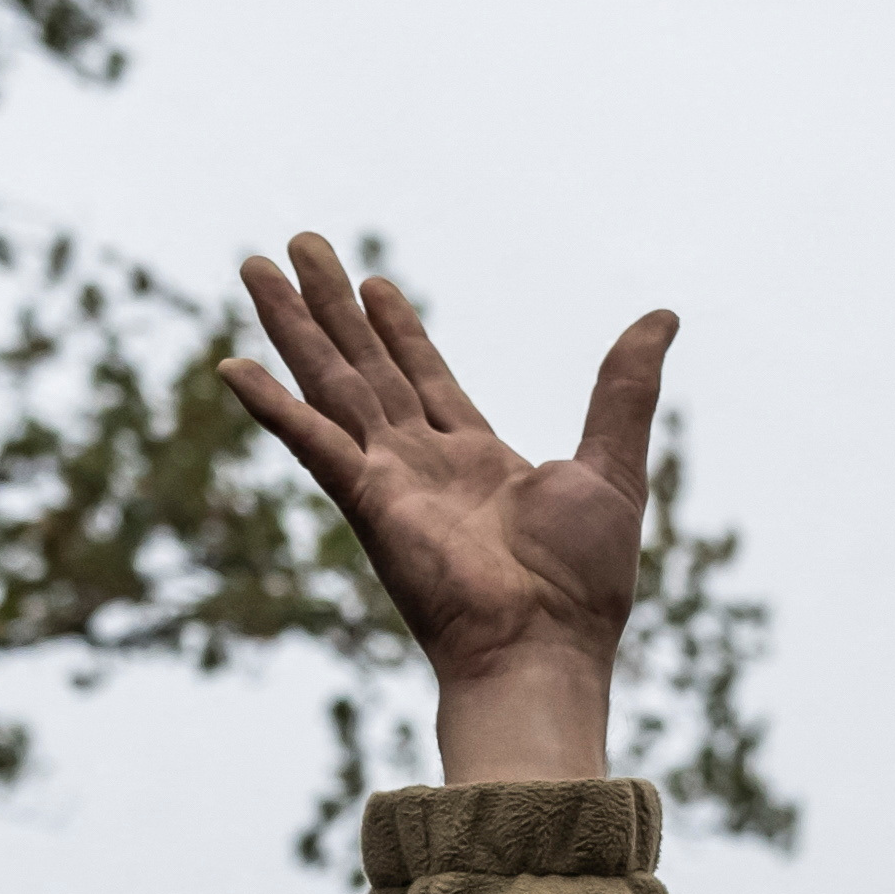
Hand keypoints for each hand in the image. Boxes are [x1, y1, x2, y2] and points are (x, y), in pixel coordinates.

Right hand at [221, 234, 673, 789]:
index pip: (425, 378)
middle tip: (300, 246)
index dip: (398, 328)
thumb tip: (662, 318)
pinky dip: (272, 407)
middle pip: (366, 367)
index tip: (374, 282)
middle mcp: (421, 465)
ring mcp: (387, 481)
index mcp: (475, 460)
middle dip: (332, 307)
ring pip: (331, 383)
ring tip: (256, 267)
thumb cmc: (583, 582)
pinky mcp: (367, 501)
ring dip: (293, 326)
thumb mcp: (614, 463)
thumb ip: (624, 389)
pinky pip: (311, 442)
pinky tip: (232, 367)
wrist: (545, 647)